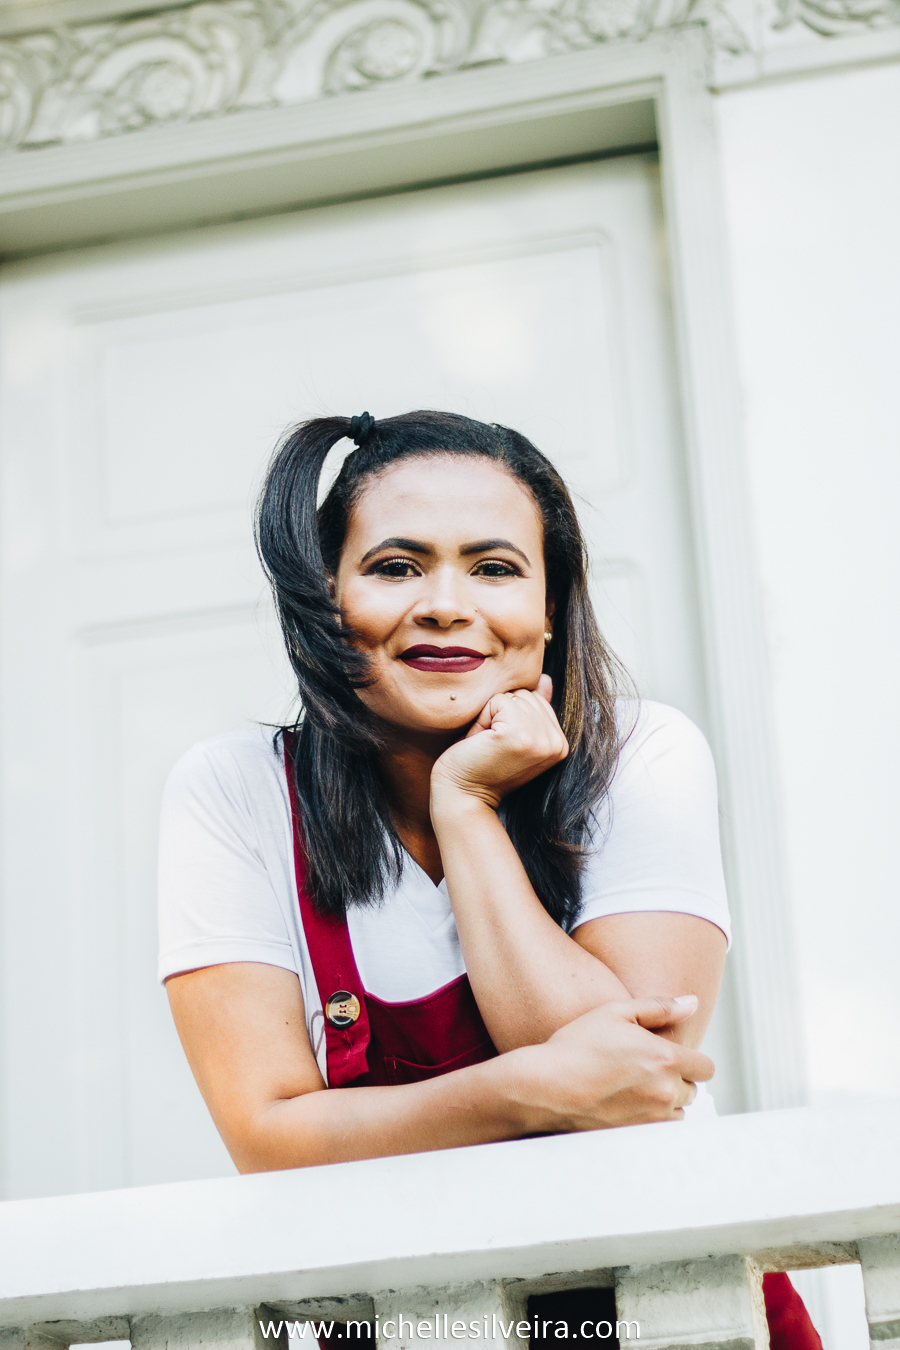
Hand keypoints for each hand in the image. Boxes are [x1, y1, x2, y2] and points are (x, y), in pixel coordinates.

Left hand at [431, 674, 568, 811]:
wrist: (463, 794)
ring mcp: (540, 739)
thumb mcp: (514, 736)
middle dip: (502, 714)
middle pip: (526, 695)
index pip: (537, 700)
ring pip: (512, 696)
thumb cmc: (483, 765)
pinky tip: (482, 741)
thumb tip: (546, 679)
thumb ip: (533, 710)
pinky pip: (498, 700)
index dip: (511, 717)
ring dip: (491, 717)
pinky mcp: (518, 734)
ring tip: (488, 744)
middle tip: (493, 745)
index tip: (503, 745)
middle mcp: (556, 742)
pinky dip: (483, 718)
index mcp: (561, 744)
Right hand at [514, 995, 713, 1131]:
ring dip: (666, 1102)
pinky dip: (651, 1119)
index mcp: (665, 1058)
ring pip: (678, 1113)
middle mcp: (665, 1091)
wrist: (545, 1085)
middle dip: (676, 1079)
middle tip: (644, 1068)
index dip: (691, 1060)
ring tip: (633, 1087)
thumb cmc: (577, 1044)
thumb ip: (659, 1007)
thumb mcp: (616, 1013)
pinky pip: (660, 1131)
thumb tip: (693, 1003)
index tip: (671, 1055)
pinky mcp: (636, 1136)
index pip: (706, 1067)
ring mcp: (651, 1118)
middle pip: (692, 1090)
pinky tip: (626, 1105)